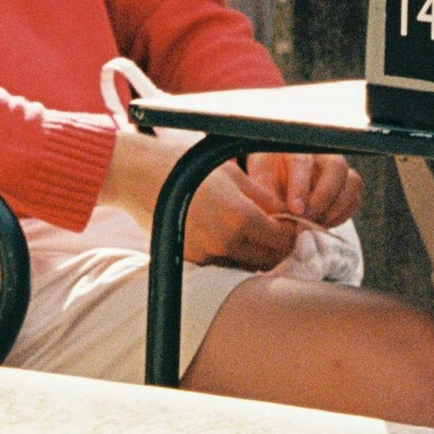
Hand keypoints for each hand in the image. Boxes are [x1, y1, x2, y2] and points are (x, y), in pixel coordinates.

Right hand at [182, 166, 303, 269]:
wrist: (141, 177)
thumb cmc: (188, 168)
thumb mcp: (232, 174)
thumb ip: (264, 197)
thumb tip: (286, 213)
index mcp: (240, 216)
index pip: (283, 239)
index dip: (292, 233)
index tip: (291, 225)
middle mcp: (225, 241)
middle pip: (269, 260)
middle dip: (276, 248)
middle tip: (275, 232)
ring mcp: (207, 254)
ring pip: (246, 265)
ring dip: (254, 254)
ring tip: (247, 232)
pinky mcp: (192, 260)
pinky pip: (223, 264)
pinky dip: (231, 255)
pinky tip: (223, 234)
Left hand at [227, 149, 359, 232]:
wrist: (276, 180)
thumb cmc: (267, 178)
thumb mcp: (259, 183)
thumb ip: (266, 196)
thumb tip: (276, 216)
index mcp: (295, 148)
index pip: (303, 162)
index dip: (300, 187)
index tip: (295, 210)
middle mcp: (321, 155)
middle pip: (336, 166)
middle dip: (324, 196)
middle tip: (308, 219)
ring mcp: (337, 171)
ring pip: (352, 182)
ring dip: (337, 207)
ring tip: (317, 224)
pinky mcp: (346, 187)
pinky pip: (355, 200)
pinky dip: (342, 215)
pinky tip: (323, 223)